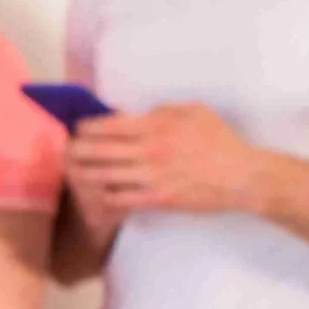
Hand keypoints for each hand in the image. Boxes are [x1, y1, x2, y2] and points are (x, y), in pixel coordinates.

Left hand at [67, 103, 267, 218]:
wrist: (242, 176)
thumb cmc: (220, 141)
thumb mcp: (194, 112)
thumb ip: (163, 110)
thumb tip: (136, 112)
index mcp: (156, 125)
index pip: (106, 125)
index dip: (84, 128)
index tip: (76, 129)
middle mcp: (149, 150)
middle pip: (95, 150)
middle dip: (74, 150)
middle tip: (66, 151)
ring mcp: (151, 176)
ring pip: (101, 175)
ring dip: (82, 174)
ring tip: (72, 172)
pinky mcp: (156, 198)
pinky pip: (118, 198)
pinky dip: (103, 196)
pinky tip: (95, 193)